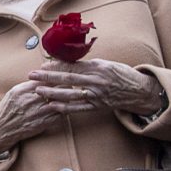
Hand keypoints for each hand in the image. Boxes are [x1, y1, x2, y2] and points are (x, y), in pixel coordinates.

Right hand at [0, 80, 61, 153]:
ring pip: (61, 102)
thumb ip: (30, 84)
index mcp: (23, 90)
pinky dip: (63, 111)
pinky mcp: (43, 123)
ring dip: (65, 100)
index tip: (60, 78)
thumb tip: (46, 77)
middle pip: (56, 89)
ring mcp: (38, 112)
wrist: (2, 128)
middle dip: (64, 88)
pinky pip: (60, 114)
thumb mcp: (14, 92)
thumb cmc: (9, 108)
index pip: (47, 79)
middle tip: (69, 87)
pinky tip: (62, 109)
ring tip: (67, 98)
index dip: (56, 78)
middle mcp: (31, 100)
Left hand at [29, 59, 164, 115]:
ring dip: (52, 92)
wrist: (139, 91)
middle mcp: (96, 81)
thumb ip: (86, 65)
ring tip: (37, 90)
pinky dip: (64, 107)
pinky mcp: (97, 106)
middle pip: (68, 79)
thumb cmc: (120, 74)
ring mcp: (96, 95)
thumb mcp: (105, 64)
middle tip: (32, 75)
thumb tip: (65, 62)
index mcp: (98, 68)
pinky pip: (78, 108)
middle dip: (48, 77)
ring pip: (71, 94)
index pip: (73, 66)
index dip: (56, 66)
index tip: (41, 66)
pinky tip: (51, 106)